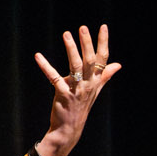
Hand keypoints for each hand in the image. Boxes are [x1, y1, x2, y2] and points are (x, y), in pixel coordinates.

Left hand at [32, 24, 122, 155]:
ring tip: (66, 34)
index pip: (103, 58)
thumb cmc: (81, 106)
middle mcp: (89, 84)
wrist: (69, 128)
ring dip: (71, 49)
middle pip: (90, 60)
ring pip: (75, 66)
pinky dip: (46, 66)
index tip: (103, 26)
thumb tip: (118, 64)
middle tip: (83, 28)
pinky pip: (54, 78)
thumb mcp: (95, 90)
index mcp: (96, 81)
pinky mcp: (63, 95)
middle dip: (87, 43)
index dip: (103, 42)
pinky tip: (38, 56)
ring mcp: (76, 90)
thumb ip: (105, 76)